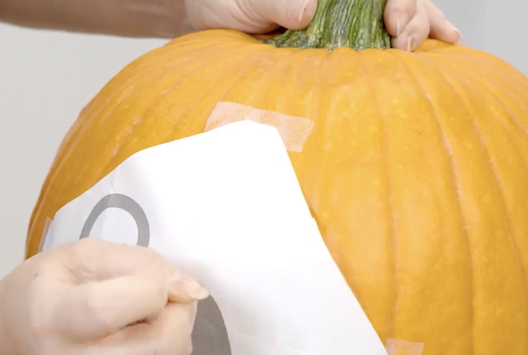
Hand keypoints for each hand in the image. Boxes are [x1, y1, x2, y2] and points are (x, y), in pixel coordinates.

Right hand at [0, 238, 207, 354]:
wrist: (14, 342)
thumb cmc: (45, 287)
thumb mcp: (82, 255)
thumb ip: (141, 263)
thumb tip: (192, 289)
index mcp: (54, 318)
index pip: (117, 308)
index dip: (155, 287)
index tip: (157, 277)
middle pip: (160, 346)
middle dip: (180, 312)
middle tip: (168, 293)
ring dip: (175, 327)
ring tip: (147, 311)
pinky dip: (162, 345)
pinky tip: (138, 333)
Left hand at [185, 0, 460, 50]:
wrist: (209, 20)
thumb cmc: (227, 0)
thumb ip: (280, 0)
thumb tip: (310, 11)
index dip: (399, 3)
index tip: (395, 23)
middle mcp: (342, 0)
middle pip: (396, 0)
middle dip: (413, 17)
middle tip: (405, 41)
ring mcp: (341, 22)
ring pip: (395, 17)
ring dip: (422, 27)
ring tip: (447, 40)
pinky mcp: (331, 48)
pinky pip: (372, 45)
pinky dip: (404, 46)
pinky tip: (432, 48)